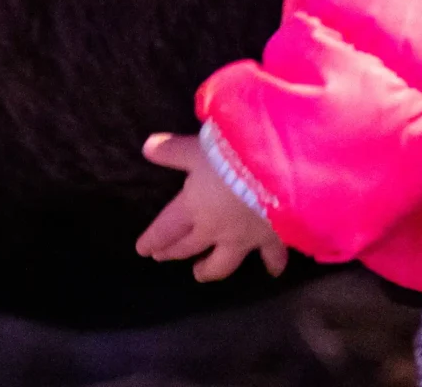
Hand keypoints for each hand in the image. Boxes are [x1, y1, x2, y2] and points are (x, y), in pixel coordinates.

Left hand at [135, 132, 288, 281]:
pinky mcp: (273, 239)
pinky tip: (274, 271)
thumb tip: (146, 148)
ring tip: (201, 274)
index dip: (153, 239)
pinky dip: (273, 264)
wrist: (279, 175)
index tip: (143, 250)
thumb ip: (172, 151)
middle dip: (174, 252)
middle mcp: (215, 230)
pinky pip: (273, 256)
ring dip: (210, 270)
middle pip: (190, 246)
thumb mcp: (197, 148)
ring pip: (223, 263)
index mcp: (193, 208)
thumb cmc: (231, 158)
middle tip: (162, 258)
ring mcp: (244, 239)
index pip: (166, 229)